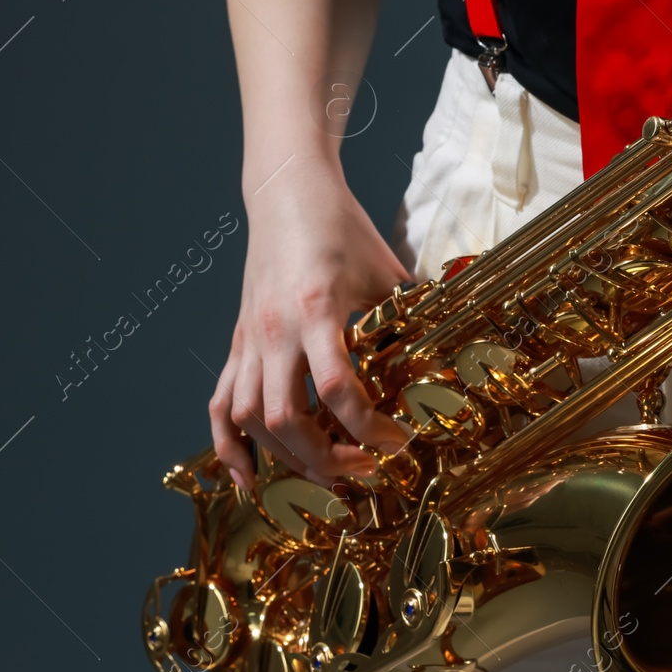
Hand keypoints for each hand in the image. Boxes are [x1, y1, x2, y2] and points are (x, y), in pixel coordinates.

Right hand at [208, 156, 411, 490]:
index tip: (396, 441)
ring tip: (328, 473)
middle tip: (364, 468)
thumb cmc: (341, 229)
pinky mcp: (236, 344)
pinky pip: (219, 405)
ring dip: (287, 458)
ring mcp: (248, 340)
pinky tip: (250, 478)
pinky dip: (230, 448)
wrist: (287, 192)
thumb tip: (452, 355)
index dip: (367, 427)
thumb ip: (410, 317)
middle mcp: (274, 331)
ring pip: (249, 419)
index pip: (335, 389)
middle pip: (286, 418)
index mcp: (315, 310)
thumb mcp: (385, 271)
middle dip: (326, 458)